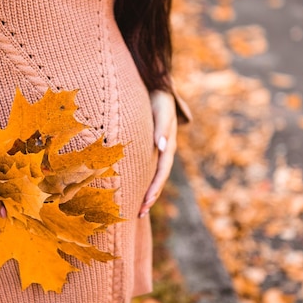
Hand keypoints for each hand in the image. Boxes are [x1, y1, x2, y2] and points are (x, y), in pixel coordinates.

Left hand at [139, 90, 177, 217]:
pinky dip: (142, 181)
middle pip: (158, 179)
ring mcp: (158, 150)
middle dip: (150, 197)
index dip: (155, 188)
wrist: (158, 87)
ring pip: (154, 176)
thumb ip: (162, 127)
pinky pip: (147, 168)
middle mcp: (164, 150)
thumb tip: (162, 147)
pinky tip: (133, 190)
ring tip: (138, 210)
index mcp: (169, 145)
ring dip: (147, 193)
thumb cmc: (159, 98)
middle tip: (139, 214)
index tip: (145, 202)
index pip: (162, 172)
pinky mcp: (150, 148)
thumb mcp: (162, 109)